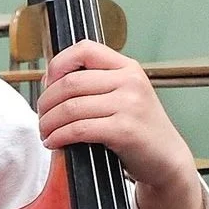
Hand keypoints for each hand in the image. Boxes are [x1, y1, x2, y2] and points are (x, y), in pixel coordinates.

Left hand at [36, 42, 207, 208]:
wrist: (166, 158)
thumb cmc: (138, 129)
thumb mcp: (123, 96)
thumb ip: (94, 84)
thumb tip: (48, 81)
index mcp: (127, 67)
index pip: (84, 49)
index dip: (57, 65)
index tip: (47, 85)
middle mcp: (129, 81)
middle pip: (70, 82)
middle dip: (46, 102)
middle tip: (41, 118)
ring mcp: (129, 104)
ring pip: (71, 107)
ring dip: (48, 122)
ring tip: (45, 133)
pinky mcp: (124, 130)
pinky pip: (79, 129)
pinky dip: (59, 137)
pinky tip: (53, 142)